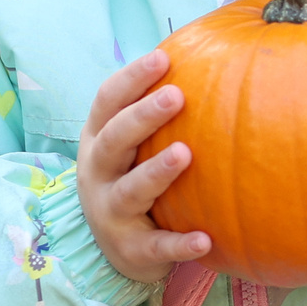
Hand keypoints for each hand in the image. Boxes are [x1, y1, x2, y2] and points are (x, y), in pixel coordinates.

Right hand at [78, 50, 210, 286]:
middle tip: (177, 96)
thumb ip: (156, 110)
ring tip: (185, 154)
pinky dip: (179, 244)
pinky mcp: (131, 250)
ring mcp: (110, 213)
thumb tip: (208, 54)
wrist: (110, 250)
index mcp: (99, 141)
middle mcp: (98, 173)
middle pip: (114, 140)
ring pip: (131, 191)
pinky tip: (206, 240)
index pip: (108, 102)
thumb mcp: (132, 146)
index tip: (162, 58)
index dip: (132, 79)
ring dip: (156, 172)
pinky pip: (156, 247)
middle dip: (142, 117)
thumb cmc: (130, 178)